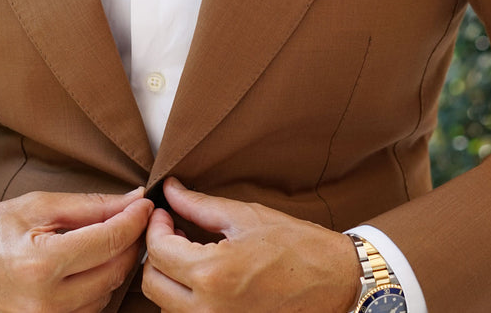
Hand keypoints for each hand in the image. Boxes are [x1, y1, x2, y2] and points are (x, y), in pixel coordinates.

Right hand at [0, 187, 152, 312]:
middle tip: (132, 218)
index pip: (110, 241)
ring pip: (106, 294)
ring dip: (115, 266)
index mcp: (40, 264)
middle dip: (130, 242)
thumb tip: (133, 200)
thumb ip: (88, 206)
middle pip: (115, 271)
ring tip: (107, 239)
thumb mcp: (34, 206)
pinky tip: (89, 266)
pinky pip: (89, 311)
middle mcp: (45, 303)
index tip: (146, 203)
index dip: (135, 219)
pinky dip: (97, 287)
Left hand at [142, 177, 361, 311]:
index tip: (164, 212)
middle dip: (156, 252)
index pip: (158, 250)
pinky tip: (203, 274)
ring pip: (166, 304)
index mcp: (212, 274)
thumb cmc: (297, 246)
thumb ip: (198, 205)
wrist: (337, 281)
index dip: (156, 225)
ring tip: (188, 251)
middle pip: (153, 283)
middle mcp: (209, 308)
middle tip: (173, 230)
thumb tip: (169, 190)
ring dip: (168, 277)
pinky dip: (185, 297)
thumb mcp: (245, 216)